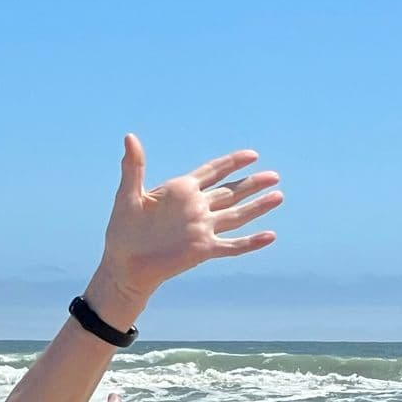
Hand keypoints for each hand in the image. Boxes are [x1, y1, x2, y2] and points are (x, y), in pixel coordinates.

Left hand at [86, 136, 280, 325]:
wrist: (124, 264)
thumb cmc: (123, 231)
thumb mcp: (128, 195)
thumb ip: (134, 166)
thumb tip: (129, 136)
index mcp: (181, 191)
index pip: (212, 172)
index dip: (232, 163)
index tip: (252, 155)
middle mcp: (197, 208)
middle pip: (230, 192)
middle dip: (252, 184)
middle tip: (274, 175)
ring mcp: (202, 229)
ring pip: (236, 215)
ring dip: (257, 207)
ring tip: (278, 196)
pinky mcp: (203, 250)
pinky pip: (232, 245)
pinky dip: (250, 242)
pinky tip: (270, 236)